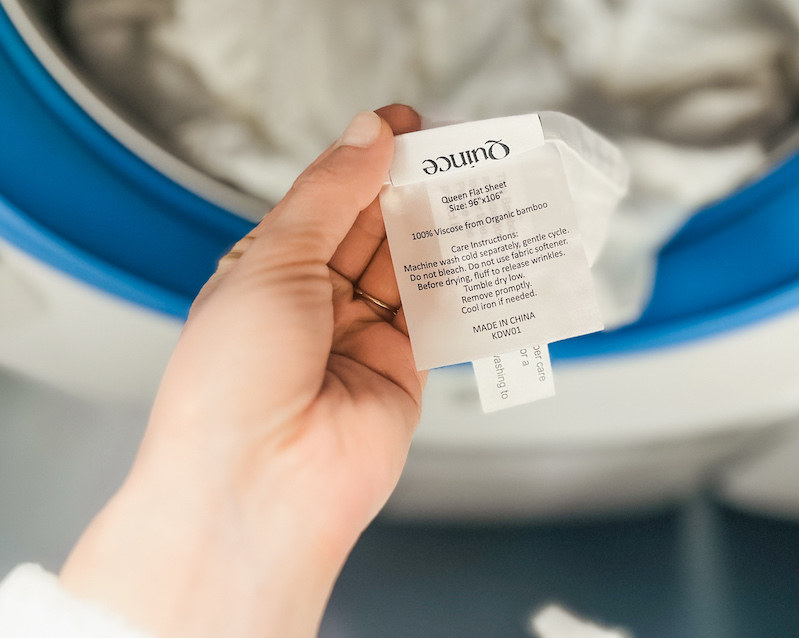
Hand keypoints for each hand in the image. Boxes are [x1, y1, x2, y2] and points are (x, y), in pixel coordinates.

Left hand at [59, 105, 425, 637]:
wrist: (257, 488)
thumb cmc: (233, 382)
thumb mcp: (272, 262)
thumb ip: (329, 196)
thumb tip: (366, 134)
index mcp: (269, 272)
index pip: (327, 200)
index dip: (366, 159)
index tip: (406, 126)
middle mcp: (316, 305)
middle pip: (374, 229)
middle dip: (410, 188)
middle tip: (453, 151)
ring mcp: (362, 340)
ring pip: (411, 267)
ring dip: (440, 228)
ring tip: (474, 187)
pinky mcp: (404, 373)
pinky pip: (440, 316)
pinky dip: (461, 279)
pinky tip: (479, 244)